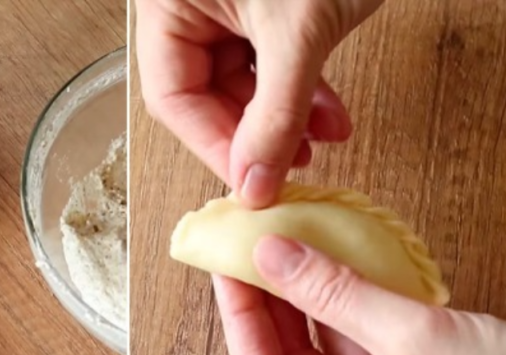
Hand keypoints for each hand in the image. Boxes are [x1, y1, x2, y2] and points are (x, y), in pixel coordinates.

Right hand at [135, 0, 382, 206]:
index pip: (174, 97)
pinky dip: (303, 91)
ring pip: (246, 82)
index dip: (214, 146)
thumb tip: (254, 185)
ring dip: (286, 118)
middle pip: (208, 94)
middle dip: (257, 134)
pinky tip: (330, 115)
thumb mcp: (298, 32)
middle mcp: (193, 1)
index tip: (252, 181)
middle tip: (289, 167)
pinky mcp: (269, 3)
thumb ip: (275, 116)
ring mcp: (230, 1)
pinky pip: (274, 61)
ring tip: (322, 141)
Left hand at [215, 237, 505, 354]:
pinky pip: (366, 351)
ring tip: (285, 246)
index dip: (242, 321)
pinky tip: (333, 265)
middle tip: (250, 248)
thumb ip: (337, 292)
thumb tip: (271, 253)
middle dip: (272, 307)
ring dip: (311, 302)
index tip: (226, 266)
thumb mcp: (416, 337)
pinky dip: (352, 310)